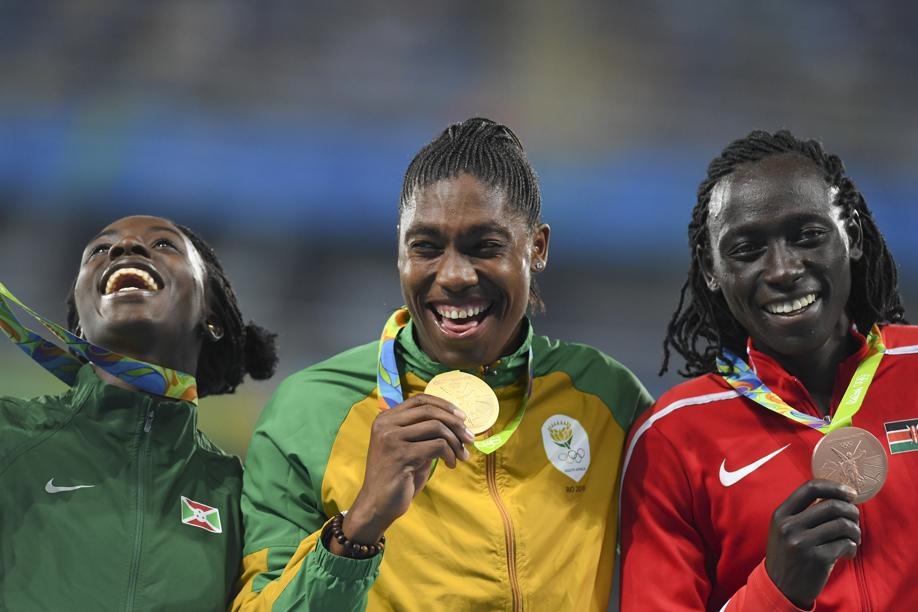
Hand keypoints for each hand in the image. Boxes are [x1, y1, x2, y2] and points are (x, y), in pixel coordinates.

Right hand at [336, 394, 474, 550]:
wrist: (378, 504)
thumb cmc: (397, 477)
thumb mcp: (410, 447)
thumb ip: (424, 432)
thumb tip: (456, 422)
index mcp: (386, 418)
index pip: (420, 400)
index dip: (444, 405)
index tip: (462, 417)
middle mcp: (386, 424)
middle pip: (430, 411)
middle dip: (455, 423)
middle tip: (470, 438)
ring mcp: (391, 438)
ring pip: (436, 427)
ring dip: (455, 441)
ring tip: (462, 456)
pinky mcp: (400, 455)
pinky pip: (436, 446)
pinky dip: (450, 454)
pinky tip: (451, 465)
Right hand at [765, 479, 859, 608]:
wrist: (781, 587)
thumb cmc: (789, 555)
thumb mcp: (784, 529)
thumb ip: (802, 513)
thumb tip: (837, 495)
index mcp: (781, 514)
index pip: (810, 488)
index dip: (834, 487)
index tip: (850, 493)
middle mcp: (789, 526)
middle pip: (832, 505)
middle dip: (851, 511)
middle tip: (855, 519)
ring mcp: (802, 542)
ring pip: (842, 524)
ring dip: (855, 531)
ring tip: (853, 538)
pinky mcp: (817, 559)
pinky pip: (846, 544)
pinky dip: (852, 547)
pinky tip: (848, 553)